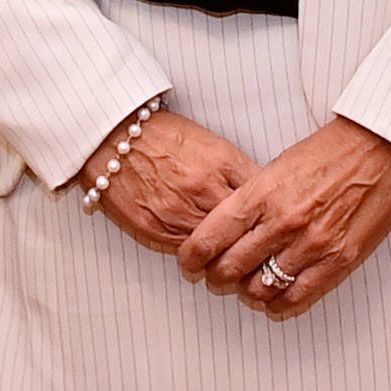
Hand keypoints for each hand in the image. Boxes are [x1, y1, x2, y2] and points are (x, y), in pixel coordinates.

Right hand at [81, 108, 254, 256]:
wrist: (113, 138)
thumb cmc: (160, 136)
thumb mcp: (211, 143)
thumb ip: (237, 169)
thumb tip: (261, 193)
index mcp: (222, 163)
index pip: (260, 197)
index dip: (271, 211)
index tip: (277, 218)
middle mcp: (203, 190)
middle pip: (243, 228)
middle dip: (254, 238)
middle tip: (264, 247)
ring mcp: (179, 213)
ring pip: (216, 247)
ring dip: (228, 251)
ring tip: (237, 254)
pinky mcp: (156, 229)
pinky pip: (187, 249)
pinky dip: (199, 251)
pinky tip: (206, 249)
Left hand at [179, 116, 390, 319]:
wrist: (380, 148)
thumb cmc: (332, 152)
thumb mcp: (278, 166)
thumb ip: (252, 199)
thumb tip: (227, 228)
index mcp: (262, 193)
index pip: (210, 237)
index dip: (192, 257)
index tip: (190, 261)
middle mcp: (283, 221)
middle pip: (229, 268)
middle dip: (217, 277)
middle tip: (218, 275)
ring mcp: (311, 243)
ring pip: (260, 287)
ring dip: (249, 291)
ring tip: (249, 284)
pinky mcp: (338, 259)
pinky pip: (297, 296)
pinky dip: (280, 303)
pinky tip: (276, 298)